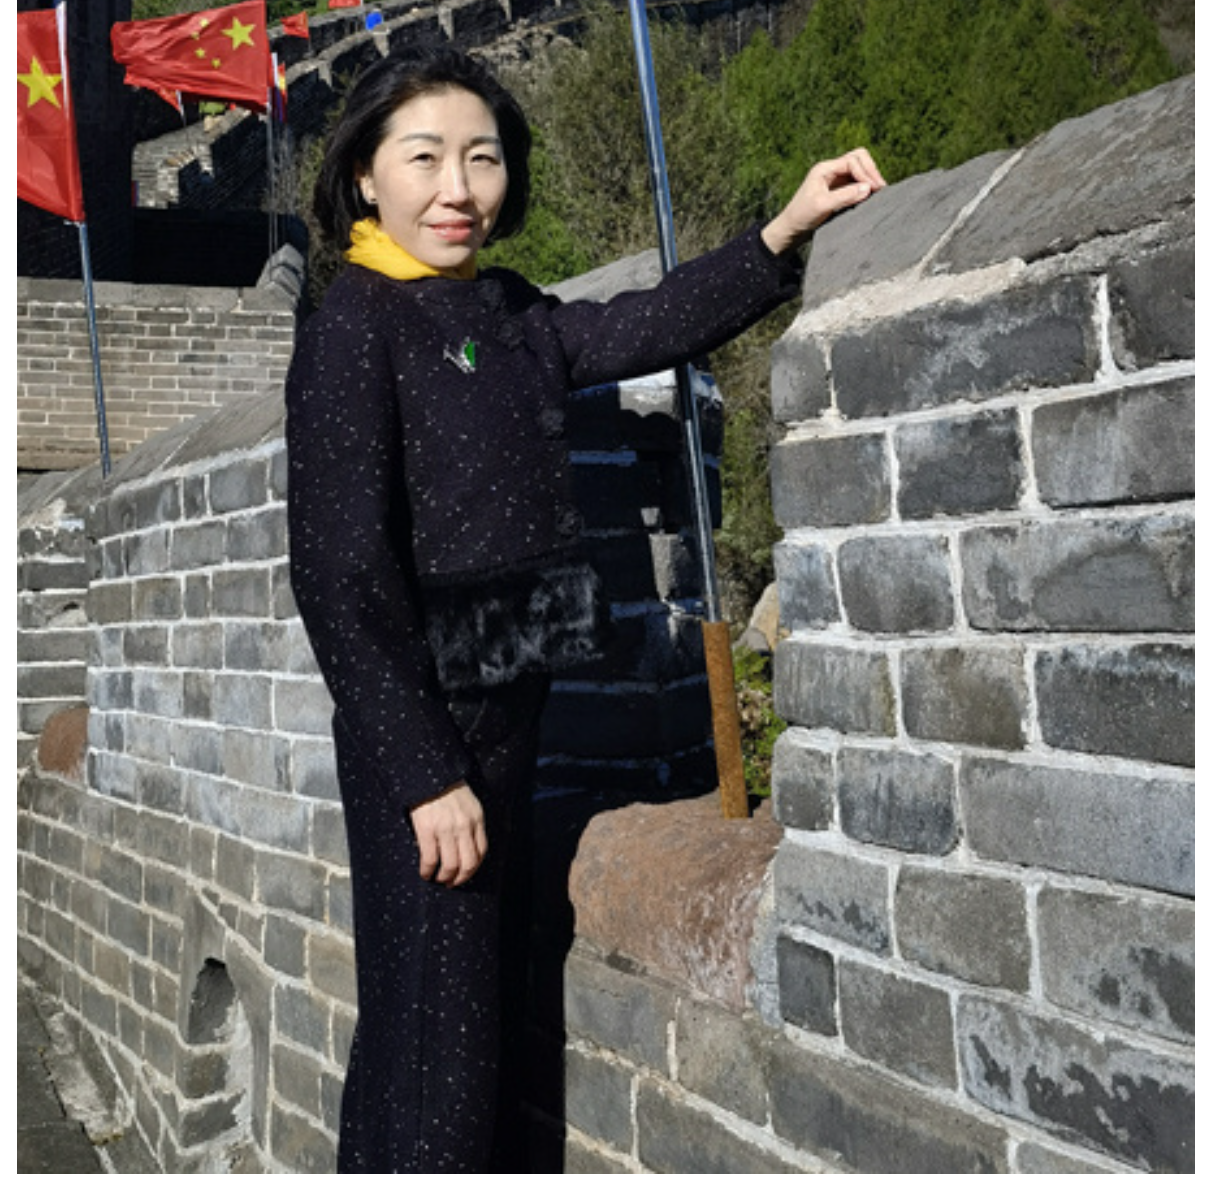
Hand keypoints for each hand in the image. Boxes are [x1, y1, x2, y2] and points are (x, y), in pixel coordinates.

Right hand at [409, 781, 487, 886]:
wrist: (428, 773)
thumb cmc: (446, 788)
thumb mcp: (468, 803)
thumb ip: (471, 822)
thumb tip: (466, 846)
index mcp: (477, 818)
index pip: (482, 851)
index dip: (473, 868)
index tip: (465, 874)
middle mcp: (464, 826)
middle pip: (469, 863)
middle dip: (460, 878)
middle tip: (451, 883)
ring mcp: (446, 829)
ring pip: (450, 866)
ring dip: (444, 878)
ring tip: (437, 879)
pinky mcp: (427, 830)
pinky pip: (430, 859)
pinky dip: (427, 871)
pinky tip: (424, 873)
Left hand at [761, 148, 886, 254]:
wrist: (791, 229)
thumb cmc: (802, 216)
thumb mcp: (823, 206)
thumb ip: (845, 196)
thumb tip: (868, 188)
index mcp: (824, 169)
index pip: (853, 160)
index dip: (866, 173)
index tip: (874, 189)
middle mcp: (831, 170)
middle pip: (859, 158)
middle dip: (871, 171)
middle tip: (880, 188)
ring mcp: (835, 179)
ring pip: (859, 169)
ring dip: (869, 178)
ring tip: (877, 193)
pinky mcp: (839, 190)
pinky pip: (857, 182)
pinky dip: (865, 187)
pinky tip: (870, 197)